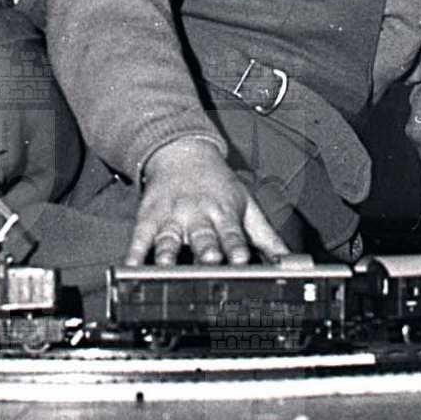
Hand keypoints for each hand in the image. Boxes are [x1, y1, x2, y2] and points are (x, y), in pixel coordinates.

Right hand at [125, 138, 290, 267]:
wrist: (181, 151)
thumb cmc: (218, 184)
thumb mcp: (247, 204)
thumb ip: (267, 236)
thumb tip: (289, 262)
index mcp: (223, 213)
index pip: (232, 234)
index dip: (235, 247)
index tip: (239, 260)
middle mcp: (197, 216)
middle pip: (202, 237)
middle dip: (205, 251)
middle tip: (208, 263)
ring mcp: (170, 217)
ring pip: (170, 239)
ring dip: (169, 254)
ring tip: (166, 268)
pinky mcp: (148, 219)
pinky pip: (140, 239)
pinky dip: (134, 255)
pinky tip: (131, 268)